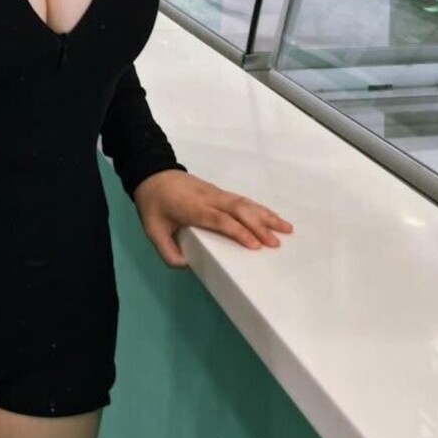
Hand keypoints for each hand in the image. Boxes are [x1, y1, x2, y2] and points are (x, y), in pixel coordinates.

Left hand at [132, 170, 292, 268]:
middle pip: (237, 209)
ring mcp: (215, 193)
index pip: (219, 219)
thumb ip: (167, 250)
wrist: (151, 172)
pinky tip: (271, 217)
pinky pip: (241, 200)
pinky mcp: (218, 191)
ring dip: (265, 215)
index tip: (256, 245)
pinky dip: (259, 208)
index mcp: (192, 208)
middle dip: (259, 225)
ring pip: (243, 202)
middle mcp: (208, 198)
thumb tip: (186, 265)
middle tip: (277, 243)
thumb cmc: (153, 203)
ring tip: (286, 228)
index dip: (238, 231)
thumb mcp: (152, 229)